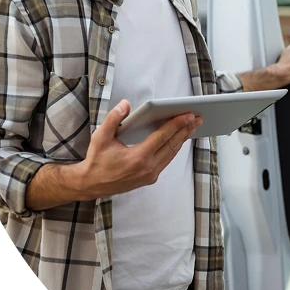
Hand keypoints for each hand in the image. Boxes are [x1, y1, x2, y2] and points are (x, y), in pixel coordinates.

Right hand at [77, 100, 202, 199]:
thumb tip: (126, 104)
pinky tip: (179, 139)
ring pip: (172, 154)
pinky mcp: (150, 178)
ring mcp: (150, 175)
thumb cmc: (96, 160)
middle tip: (198, 117)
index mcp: (138, 157)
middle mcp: (148, 168)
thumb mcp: (100, 137)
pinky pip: (166, 160)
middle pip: (172, 145)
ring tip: (192, 126)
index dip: (177, 124)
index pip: (163, 137)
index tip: (188, 114)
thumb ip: (113, 119)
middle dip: (186, 130)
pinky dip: (174, 148)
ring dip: (182, 139)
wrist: (91, 184)